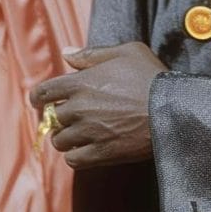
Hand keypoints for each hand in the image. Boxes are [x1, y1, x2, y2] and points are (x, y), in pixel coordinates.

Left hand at [30, 42, 167, 168]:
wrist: (172, 109)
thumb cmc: (150, 77)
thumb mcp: (126, 52)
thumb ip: (92, 53)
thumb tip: (66, 52)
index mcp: (81, 82)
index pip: (43, 92)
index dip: (38, 97)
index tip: (40, 100)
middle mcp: (79, 108)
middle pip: (52, 118)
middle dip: (58, 117)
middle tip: (71, 116)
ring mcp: (89, 133)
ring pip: (60, 141)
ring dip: (66, 137)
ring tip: (79, 133)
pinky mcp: (101, 153)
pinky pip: (73, 160)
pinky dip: (75, 155)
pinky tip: (86, 148)